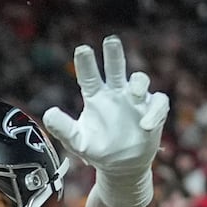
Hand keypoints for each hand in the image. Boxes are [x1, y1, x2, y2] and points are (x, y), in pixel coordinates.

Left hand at [42, 36, 168, 206]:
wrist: (121, 166)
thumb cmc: (98, 150)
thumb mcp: (76, 141)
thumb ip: (62, 128)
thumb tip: (48, 113)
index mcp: (96, 97)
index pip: (89, 76)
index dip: (86, 63)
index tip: (83, 49)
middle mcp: (116, 94)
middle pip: (116, 68)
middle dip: (114, 53)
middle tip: (111, 40)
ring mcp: (135, 100)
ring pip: (140, 80)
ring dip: (139, 83)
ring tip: (133, 93)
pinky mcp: (152, 111)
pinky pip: (158, 103)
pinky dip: (155, 111)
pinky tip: (147, 125)